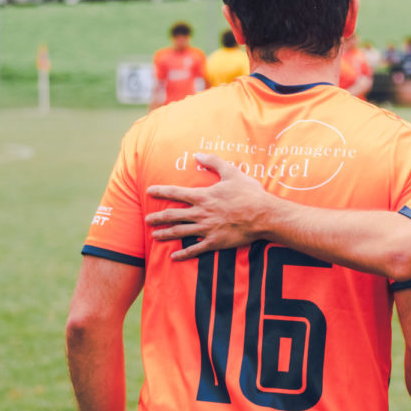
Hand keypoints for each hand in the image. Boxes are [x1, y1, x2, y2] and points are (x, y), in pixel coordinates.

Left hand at [146, 154, 268, 260]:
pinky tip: (174, 256)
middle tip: (147, 220)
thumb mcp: (232, 173)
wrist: (264, 215)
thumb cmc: (249, 193)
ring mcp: (206, 229)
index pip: (175, 192)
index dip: (160, 191)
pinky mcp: (214, 242)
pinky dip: (183, 254)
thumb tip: (197, 154)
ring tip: (155, 236)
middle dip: (157, 217)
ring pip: (179, 232)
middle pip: (172, 215)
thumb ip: (214, 162)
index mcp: (203, 196)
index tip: (149, 191)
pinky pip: (194, 250)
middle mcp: (200, 213)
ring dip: (165, 234)